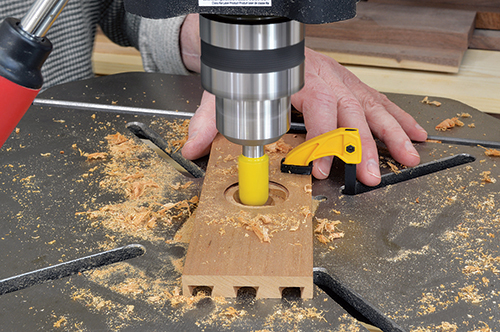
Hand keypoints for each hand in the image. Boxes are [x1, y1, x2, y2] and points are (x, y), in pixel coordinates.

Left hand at [182, 47, 427, 185]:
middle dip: (363, 147)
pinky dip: (400, 119)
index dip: (319, 143)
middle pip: (351, 114)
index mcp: (300, 82)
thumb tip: (193, 148)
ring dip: (393, 135)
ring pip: (373, 108)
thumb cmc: (248, 67)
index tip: (317, 168)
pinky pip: (380, 102)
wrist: (258, 37)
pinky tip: (417, 135)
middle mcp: (327, 81)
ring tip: (412, 158)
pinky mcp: (351, 86)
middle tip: (371, 176)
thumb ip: (211, 120)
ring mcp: (343, 82)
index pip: (316, 115)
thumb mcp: (225, 91)